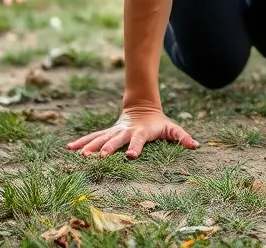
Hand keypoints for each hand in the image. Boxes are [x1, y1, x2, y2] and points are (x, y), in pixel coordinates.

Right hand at [66, 106, 198, 159]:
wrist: (142, 107)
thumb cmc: (159, 123)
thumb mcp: (172, 128)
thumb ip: (182, 136)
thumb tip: (196, 145)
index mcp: (141, 132)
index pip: (138, 140)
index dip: (135, 147)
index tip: (130, 156)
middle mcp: (125, 132)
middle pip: (115, 140)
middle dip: (107, 148)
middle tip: (99, 157)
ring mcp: (114, 131)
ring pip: (100, 138)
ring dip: (90, 146)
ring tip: (79, 155)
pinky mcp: (107, 133)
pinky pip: (92, 138)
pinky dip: (81, 142)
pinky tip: (68, 148)